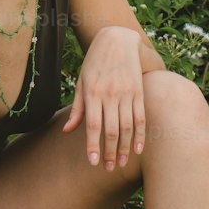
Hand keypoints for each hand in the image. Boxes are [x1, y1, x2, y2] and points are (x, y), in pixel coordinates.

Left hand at [62, 28, 146, 170]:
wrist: (117, 39)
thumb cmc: (94, 63)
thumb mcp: (81, 82)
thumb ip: (77, 108)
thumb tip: (67, 131)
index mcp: (93, 93)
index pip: (93, 125)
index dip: (93, 145)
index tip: (94, 163)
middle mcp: (110, 94)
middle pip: (111, 130)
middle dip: (110, 152)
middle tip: (108, 169)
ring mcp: (126, 93)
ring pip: (127, 126)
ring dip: (124, 147)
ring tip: (121, 163)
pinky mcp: (139, 92)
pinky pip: (141, 117)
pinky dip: (140, 134)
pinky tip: (137, 149)